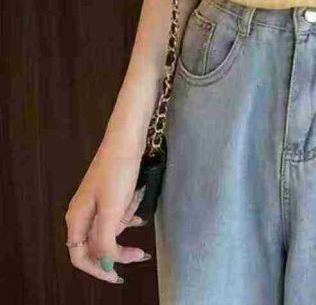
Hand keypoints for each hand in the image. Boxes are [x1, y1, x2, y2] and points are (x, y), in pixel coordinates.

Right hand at [65, 145, 151, 284]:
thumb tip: (105, 265)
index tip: (118, 277)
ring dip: (124, 225)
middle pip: (96, 244)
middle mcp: (82, 212)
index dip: (98, 270)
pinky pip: (117, 213)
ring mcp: (95, 201)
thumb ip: (104, 241)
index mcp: (76, 219)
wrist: (127, 139)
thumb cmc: (117, 173)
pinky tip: (139, 212)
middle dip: (117, 249)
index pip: (80, 257)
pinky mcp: (108, 191)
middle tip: (139, 253)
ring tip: (136, 210)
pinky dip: (128, 214)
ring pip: (109, 228)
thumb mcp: (112, 211)